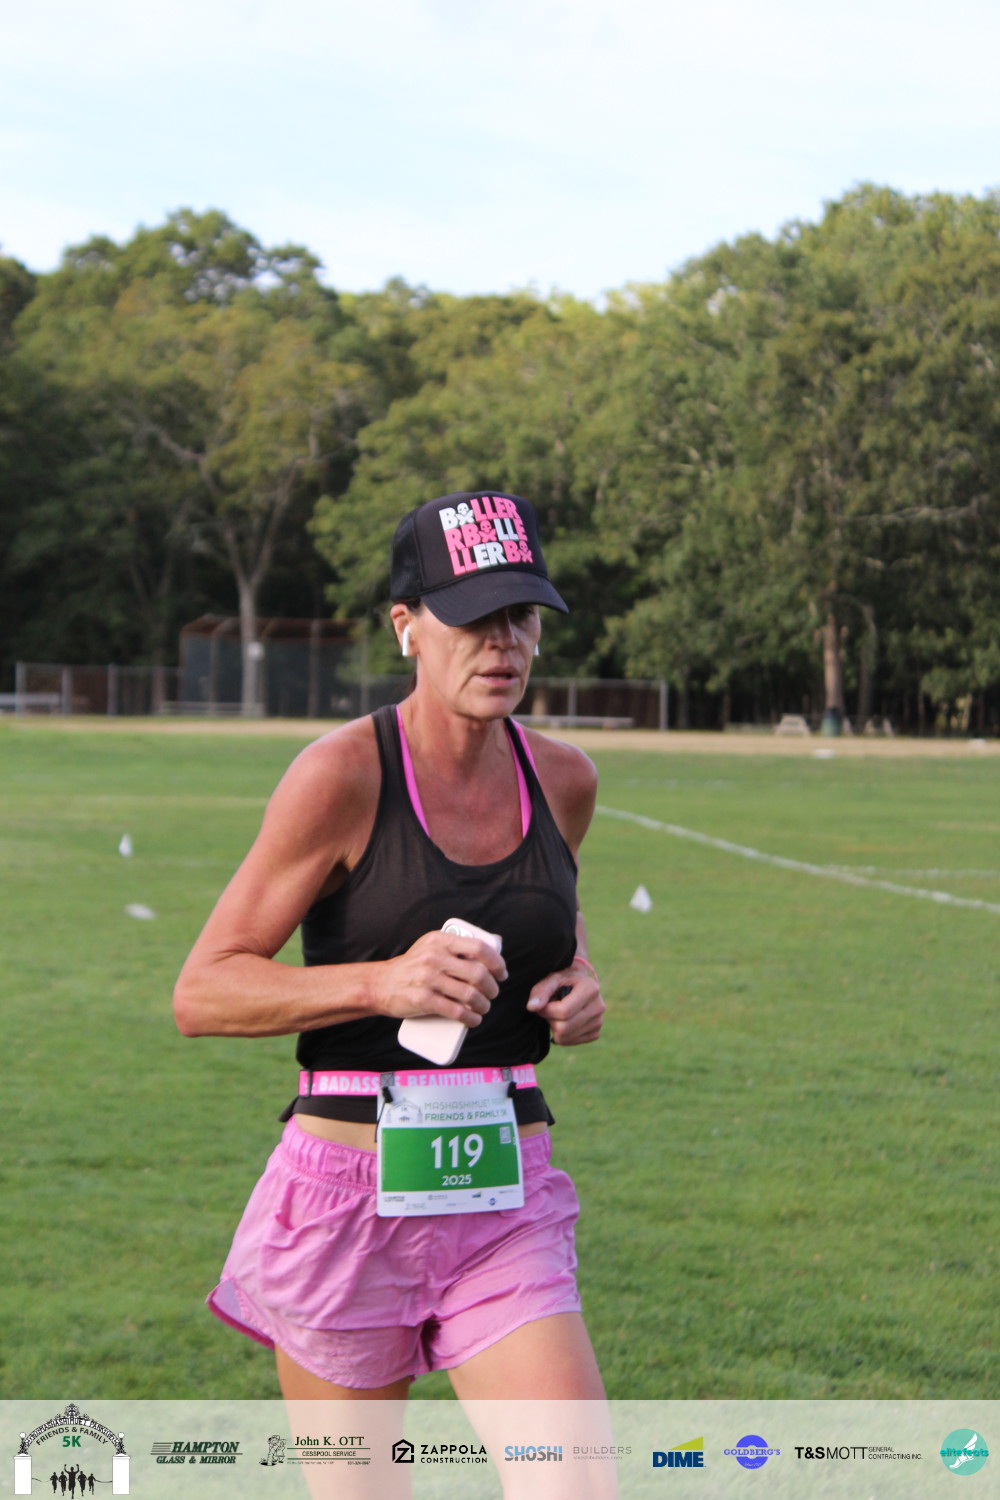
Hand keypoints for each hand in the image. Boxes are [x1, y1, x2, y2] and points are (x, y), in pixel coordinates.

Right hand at [372, 929, 507, 1027]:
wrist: (381, 984)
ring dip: (484, 1005)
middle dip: (492, 988)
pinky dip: (470, 1018)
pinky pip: (456, 1011)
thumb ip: (455, 947)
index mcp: (440, 940)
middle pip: (478, 974)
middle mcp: (434, 957)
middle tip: (492, 993)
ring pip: (470, 994)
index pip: (478, 948)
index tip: (501, 973)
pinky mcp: (423, 1000)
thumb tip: (490, 956)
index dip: (496, 962)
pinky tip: (474, 1019)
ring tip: (483, 1007)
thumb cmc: (413, 967)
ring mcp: (428, 979)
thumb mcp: (431, 947)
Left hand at [526, 960, 604, 1044]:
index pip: (564, 1011)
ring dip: (555, 1027)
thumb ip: (540, 991)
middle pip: (564, 1027)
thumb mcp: (550, 979)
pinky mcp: (595, 1033)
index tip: (542, 1004)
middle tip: (549, 1009)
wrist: (576, 985)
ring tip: (557, 1013)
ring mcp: (599, 1021)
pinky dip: (562, 1035)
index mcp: (590, 988)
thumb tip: (532, 1007)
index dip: (547, 1011)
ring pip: (566, 1037)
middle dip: (550, 1020)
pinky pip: (571, 1042)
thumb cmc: (561, 981)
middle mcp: (599, 1006)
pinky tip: (563, 1021)